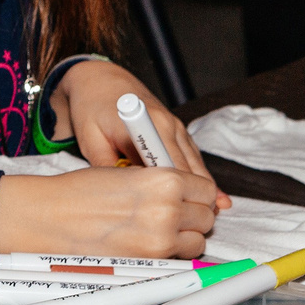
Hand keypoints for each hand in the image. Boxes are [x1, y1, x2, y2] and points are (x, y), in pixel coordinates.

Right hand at [0, 165, 218, 258]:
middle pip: (207, 217)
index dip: (198, 195)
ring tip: (161, 230)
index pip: (207, 190)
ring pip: (198, 241)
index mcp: (165, 180)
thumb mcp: (129, 174)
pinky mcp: (149, 261)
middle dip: (194, 216)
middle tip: (173, 215)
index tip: (189, 198)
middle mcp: (169, 209)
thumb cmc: (80, 192)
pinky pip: (179, 258)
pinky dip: (171, 253)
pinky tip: (151, 242)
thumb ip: (162, 183)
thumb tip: (186, 195)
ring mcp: (161, 238)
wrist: (49, 215)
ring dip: (186, 236)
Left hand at [51, 61, 229, 208]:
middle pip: (189, 168)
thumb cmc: (91, 109)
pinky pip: (192, 157)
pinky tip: (214, 196)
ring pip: (195, 163)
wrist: (99, 80)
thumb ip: (107, 166)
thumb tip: (123, 193)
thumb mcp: (90, 139)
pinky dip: (199, 176)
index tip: (180, 215)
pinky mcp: (176, 130)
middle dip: (195, 195)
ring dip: (202, 187)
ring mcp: (175, 127)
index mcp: (147, 126)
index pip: (169, 167)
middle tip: (200, 224)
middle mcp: (168, 125)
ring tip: (212, 215)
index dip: (176, 193)